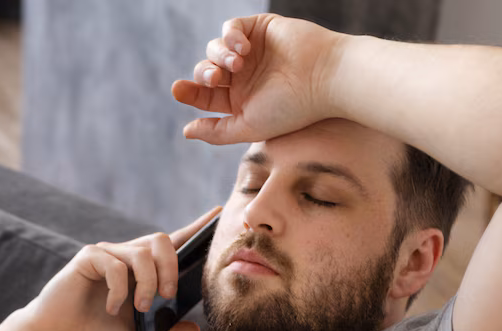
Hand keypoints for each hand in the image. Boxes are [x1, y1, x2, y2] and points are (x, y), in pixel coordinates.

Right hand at [22, 207, 220, 330]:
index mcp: (142, 269)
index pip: (173, 242)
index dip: (196, 227)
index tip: (219, 213)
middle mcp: (127, 255)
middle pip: (162, 240)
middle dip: (172, 268)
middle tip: (168, 295)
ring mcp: (107, 253)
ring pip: (141, 253)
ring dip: (148, 283)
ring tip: (141, 308)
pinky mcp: (88, 257)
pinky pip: (115, 265)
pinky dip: (119, 290)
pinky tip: (112, 308)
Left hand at [172, 15, 346, 145]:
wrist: (323, 78)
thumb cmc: (291, 108)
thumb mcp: (248, 127)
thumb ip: (217, 132)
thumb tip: (186, 131)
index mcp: (240, 101)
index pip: (205, 96)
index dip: (189, 92)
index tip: (178, 90)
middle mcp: (244, 76)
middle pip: (206, 71)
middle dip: (203, 74)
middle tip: (215, 78)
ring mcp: (251, 51)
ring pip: (215, 49)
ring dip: (219, 56)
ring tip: (237, 63)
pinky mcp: (260, 28)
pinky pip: (231, 27)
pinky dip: (230, 36)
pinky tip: (243, 48)